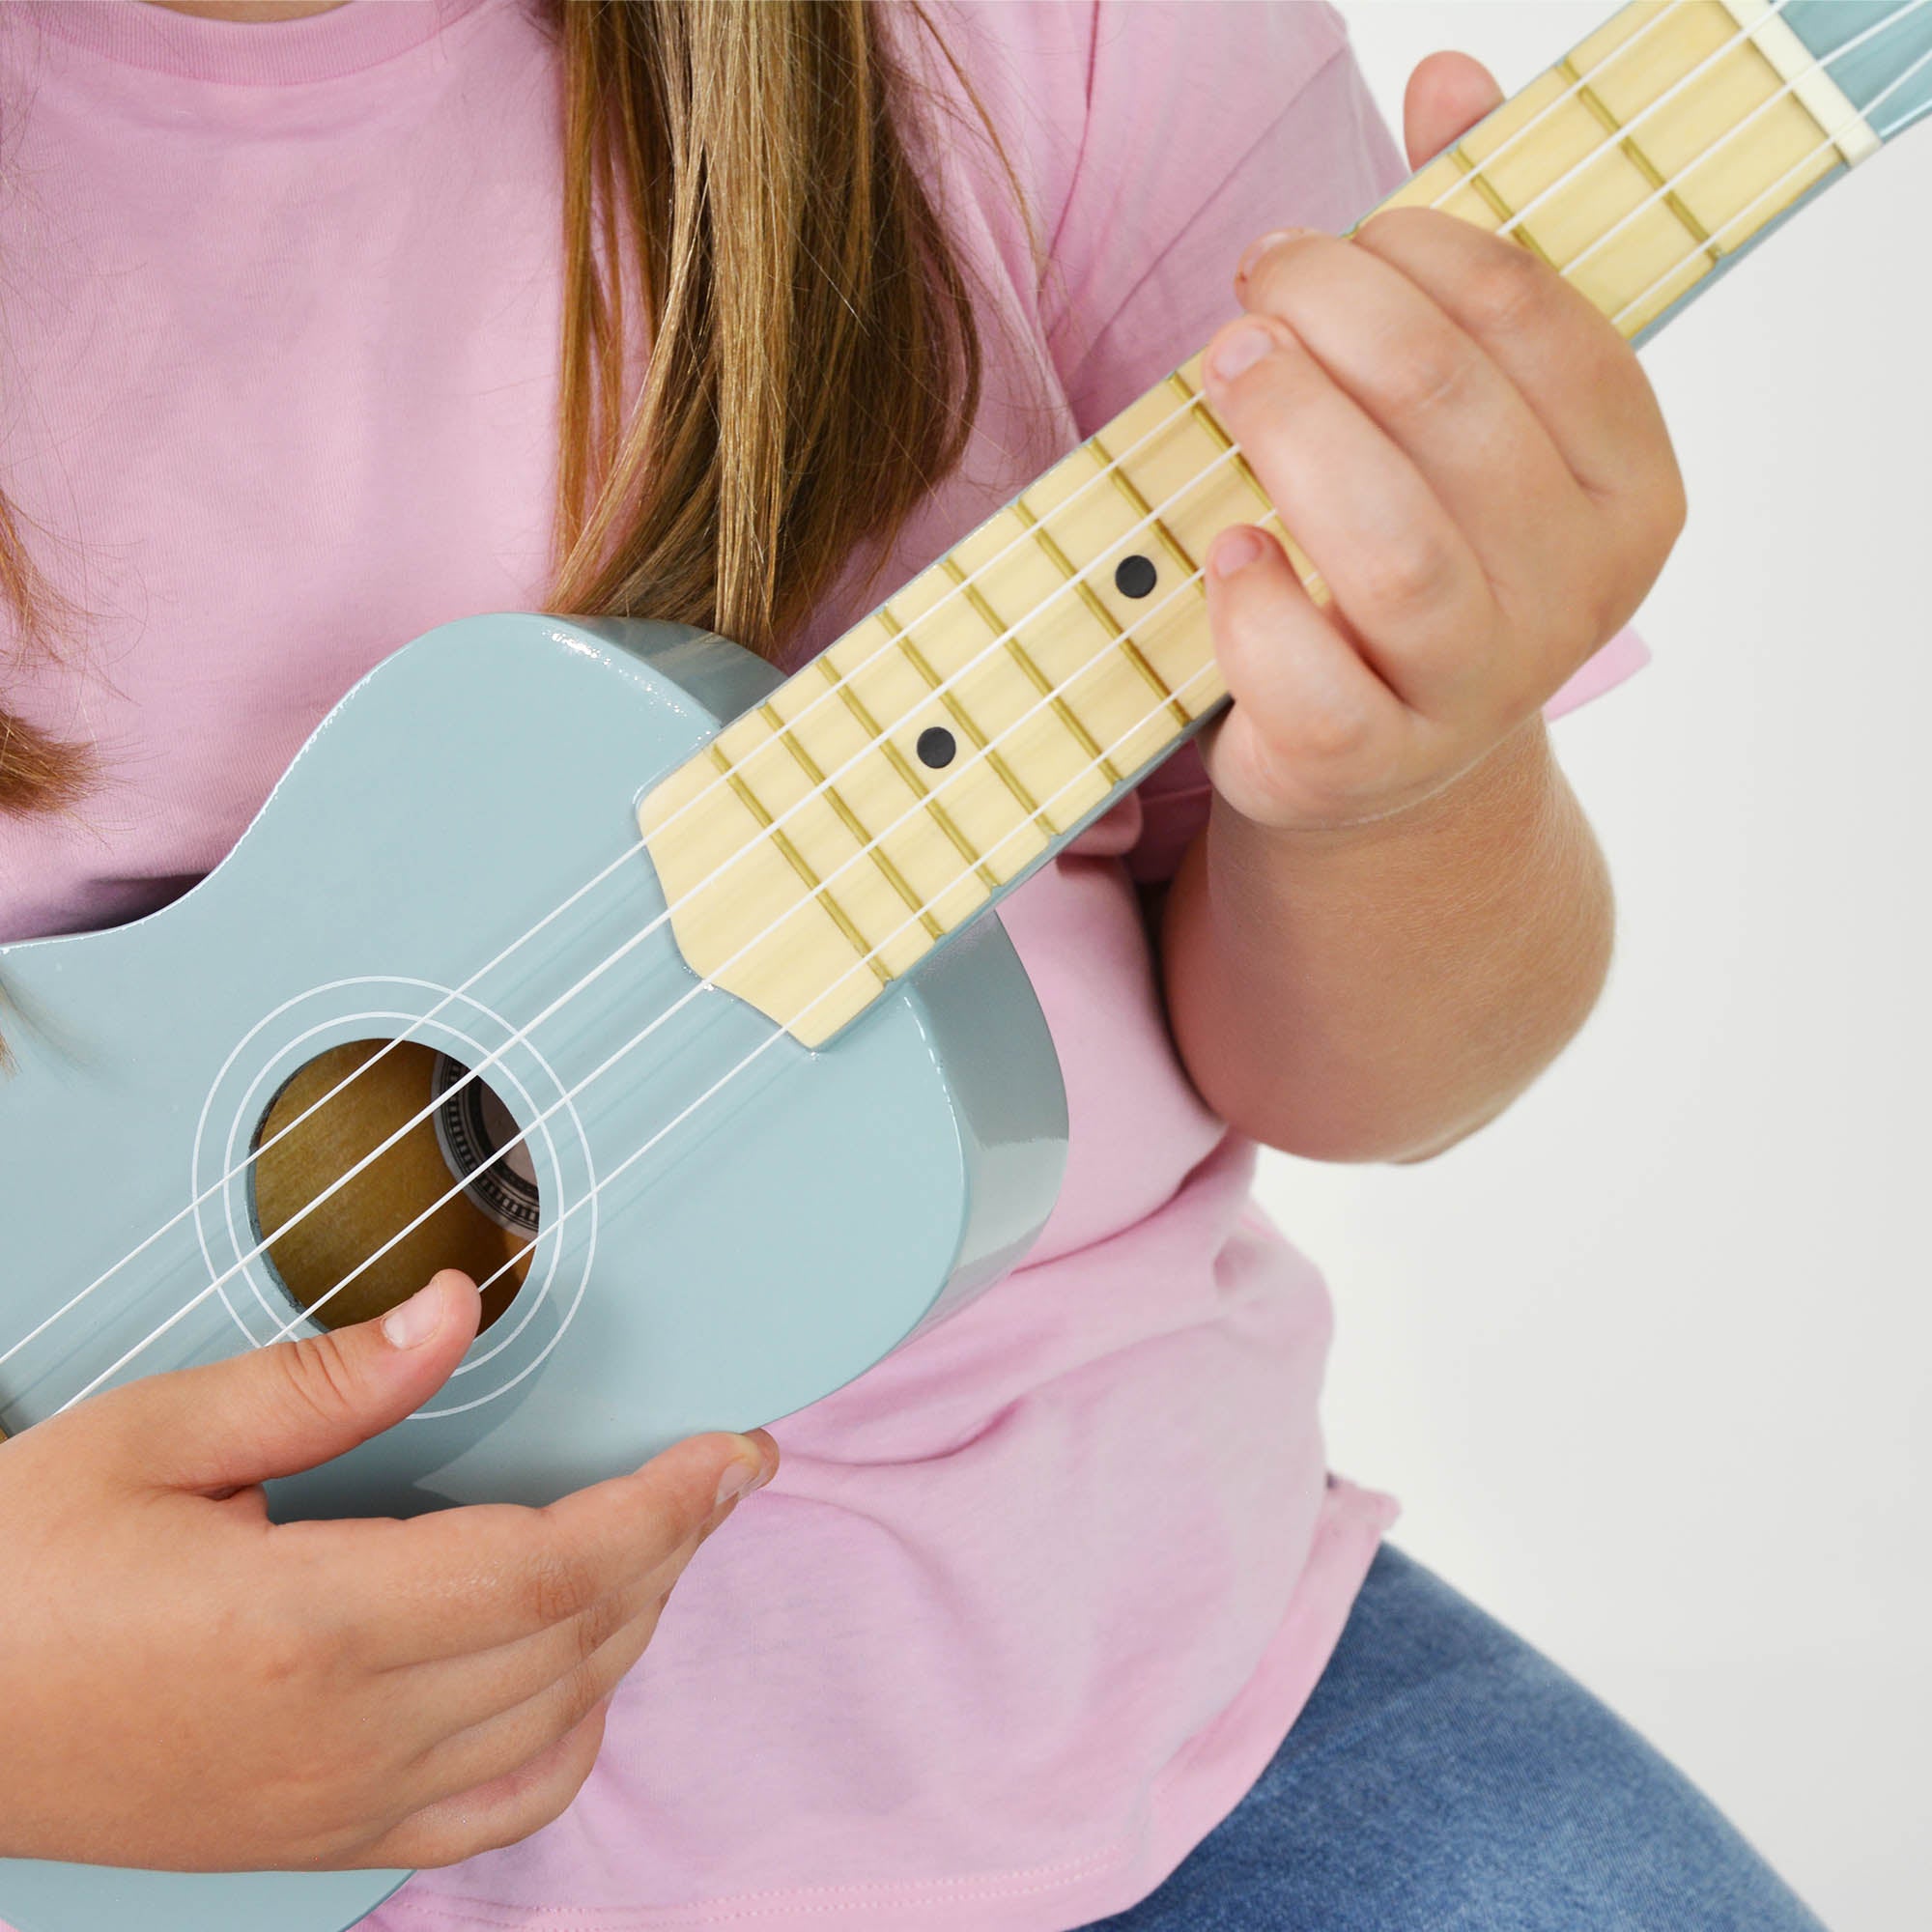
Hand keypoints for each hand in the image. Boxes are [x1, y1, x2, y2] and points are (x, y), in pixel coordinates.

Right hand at [0, 1271, 775, 1870]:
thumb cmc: (14, 1573)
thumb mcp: (153, 1437)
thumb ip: (326, 1378)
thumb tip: (454, 1309)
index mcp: (306, 1623)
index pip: (552, 1567)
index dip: (663, 1506)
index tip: (730, 1451)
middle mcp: (342, 1734)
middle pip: (577, 1636)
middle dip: (674, 1543)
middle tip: (723, 1472)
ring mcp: (337, 1803)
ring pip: (556, 1719)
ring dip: (636, 1622)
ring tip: (668, 1537)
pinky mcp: (320, 1837)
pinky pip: (495, 1813)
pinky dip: (572, 1740)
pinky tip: (588, 1674)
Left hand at [1197, 53, 1684, 834]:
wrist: (1385, 759)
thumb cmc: (1421, 554)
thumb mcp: (1469, 416)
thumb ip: (1467, 255)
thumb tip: (1446, 76)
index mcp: (1627, 486)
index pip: (1534, 321)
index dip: (1417, 248)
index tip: (1334, 237)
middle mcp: (1571, 593)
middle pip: (1448, 411)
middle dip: (1333, 315)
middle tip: (1257, 289)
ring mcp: (1472, 690)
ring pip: (1391, 546)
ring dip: (1289, 429)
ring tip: (1228, 370)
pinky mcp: (1364, 762)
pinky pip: (1307, 678)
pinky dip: (1254, 600)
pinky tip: (1225, 545)